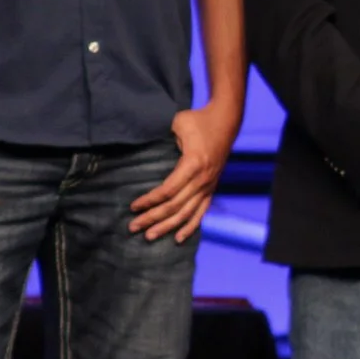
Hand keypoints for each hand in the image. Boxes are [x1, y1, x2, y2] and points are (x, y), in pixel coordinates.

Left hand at [131, 102, 238, 241]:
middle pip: (174, 206)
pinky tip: (179, 238)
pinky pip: (201, 212)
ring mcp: (208, 185)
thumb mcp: (179, 123)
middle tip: (134, 226)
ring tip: (150, 236)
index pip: (168, 190)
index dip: (150, 201)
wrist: (226, 120)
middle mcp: (202, 179)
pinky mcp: (212, 187)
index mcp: (193, 164)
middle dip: (153, 218)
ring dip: (167, 226)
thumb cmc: (199, 120)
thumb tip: (146, 149)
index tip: (134, 206)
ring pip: (186, 213)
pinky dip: (190, 227)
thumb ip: (164, 138)